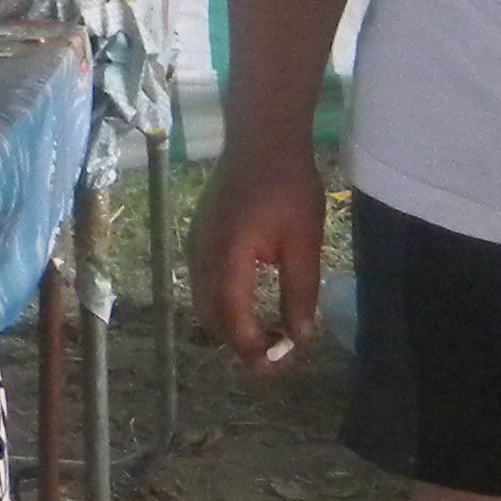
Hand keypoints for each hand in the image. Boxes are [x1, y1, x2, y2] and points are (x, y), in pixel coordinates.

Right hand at [192, 146, 331, 372]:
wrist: (261, 136)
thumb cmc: (288, 186)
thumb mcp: (304, 243)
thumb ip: (300, 293)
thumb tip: (300, 337)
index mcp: (228, 260)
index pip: (233, 324)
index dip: (255, 351)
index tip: (281, 364)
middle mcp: (202, 258)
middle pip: (212, 320)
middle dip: (241, 344)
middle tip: (277, 351)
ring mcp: (195, 246)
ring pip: (204, 304)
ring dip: (231, 324)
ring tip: (267, 330)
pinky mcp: (198, 237)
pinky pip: (203, 283)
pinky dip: (223, 303)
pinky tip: (251, 299)